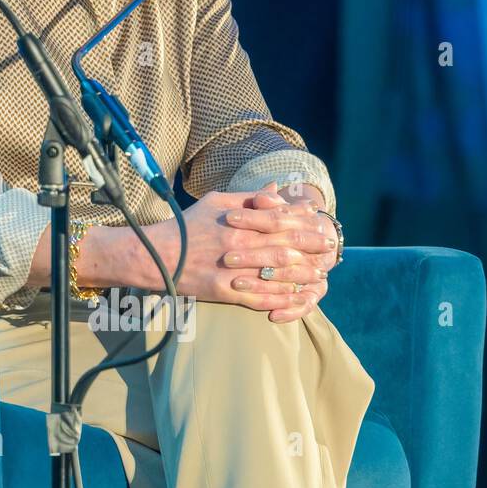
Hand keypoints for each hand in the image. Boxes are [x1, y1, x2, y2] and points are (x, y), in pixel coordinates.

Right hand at [135, 181, 336, 320]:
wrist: (157, 256)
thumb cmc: (186, 226)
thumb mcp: (215, 202)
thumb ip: (248, 198)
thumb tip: (276, 188)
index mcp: (239, 223)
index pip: (281, 220)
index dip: (304, 221)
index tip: (318, 220)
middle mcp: (241, 246)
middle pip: (287, 247)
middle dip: (312, 248)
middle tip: (329, 248)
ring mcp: (235, 272)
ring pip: (279, 274)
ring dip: (303, 274)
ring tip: (319, 273)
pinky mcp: (228, 293)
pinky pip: (263, 298)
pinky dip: (283, 299)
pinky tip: (297, 297)